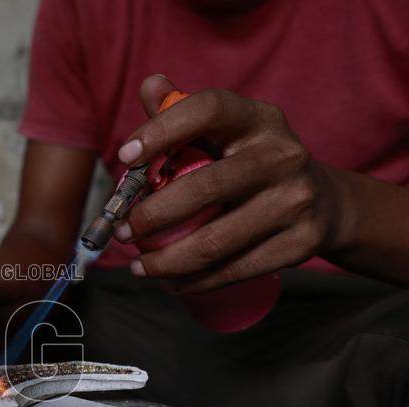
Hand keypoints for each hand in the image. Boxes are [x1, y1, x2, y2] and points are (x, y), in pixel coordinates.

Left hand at [113, 75, 340, 292]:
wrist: (323, 202)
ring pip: (215, 242)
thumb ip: (182, 112)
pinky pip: (233, 270)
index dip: (162, 130)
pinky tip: (168, 281)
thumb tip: (150, 86)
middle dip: (151, 216)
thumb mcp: (224, 132)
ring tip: (137, 265)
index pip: (207, 110)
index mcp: (258, 119)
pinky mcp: (300, 243)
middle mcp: (283, 155)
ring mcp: (295, 200)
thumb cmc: (250, 162)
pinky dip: (193, 281)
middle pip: (205, 188)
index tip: (124, 156)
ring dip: (165, 261)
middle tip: (122, 231)